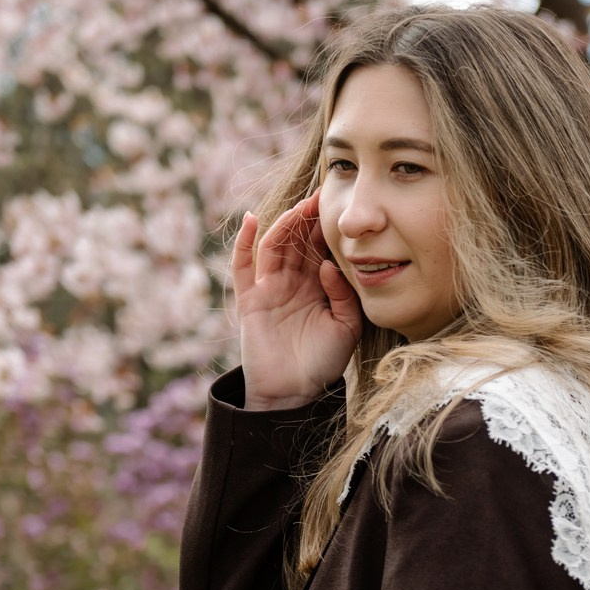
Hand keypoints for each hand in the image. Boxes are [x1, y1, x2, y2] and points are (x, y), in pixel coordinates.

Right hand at [233, 191, 362, 410]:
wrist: (295, 394)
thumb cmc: (323, 363)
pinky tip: (250, 219)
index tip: (340, 203)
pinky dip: (244, 241)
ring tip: (300, 207)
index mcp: (317, 286)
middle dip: (308, 218)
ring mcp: (269, 289)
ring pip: (274, 247)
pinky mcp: (249, 300)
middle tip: (324, 195)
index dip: (326, 226)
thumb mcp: (347, 327)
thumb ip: (344, 295)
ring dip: (285, 224)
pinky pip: (243, 266)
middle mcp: (292, 282)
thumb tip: (327, 265)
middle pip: (297, 240)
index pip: (320, 247)